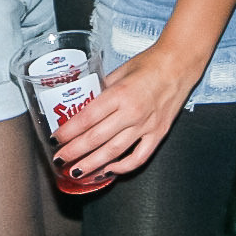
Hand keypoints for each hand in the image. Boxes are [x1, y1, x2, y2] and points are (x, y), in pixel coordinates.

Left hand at [51, 44, 198, 183]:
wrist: (179, 64)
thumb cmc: (150, 63)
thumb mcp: (120, 71)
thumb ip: (102, 88)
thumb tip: (84, 101)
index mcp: (120, 94)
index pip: (87, 118)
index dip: (69, 131)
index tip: (56, 138)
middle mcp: (132, 112)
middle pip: (96, 138)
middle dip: (74, 152)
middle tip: (59, 159)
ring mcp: (146, 125)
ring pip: (114, 151)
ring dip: (93, 164)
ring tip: (77, 171)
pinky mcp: (158, 133)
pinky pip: (139, 157)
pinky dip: (123, 167)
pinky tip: (109, 170)